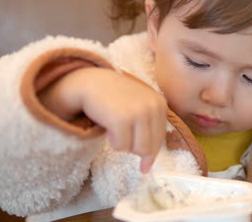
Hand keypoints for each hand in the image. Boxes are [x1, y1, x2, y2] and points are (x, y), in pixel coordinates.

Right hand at [40, 67, 166, 172]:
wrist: (91, 83)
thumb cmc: (115, 99)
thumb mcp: (138, 108)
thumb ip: (148, 131)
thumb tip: (147, 168)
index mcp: (159, 104)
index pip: (159, 139)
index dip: (151, 154)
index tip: (144, 166)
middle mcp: (152, 107)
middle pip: (148, 148)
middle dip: (134, 148)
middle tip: (122, 134)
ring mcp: (138, 112)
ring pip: (137, 150)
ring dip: (124, 145)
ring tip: (116, 128)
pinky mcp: (122, 119)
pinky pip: (121, 147)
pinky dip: (113, 142)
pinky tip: (109, 127)